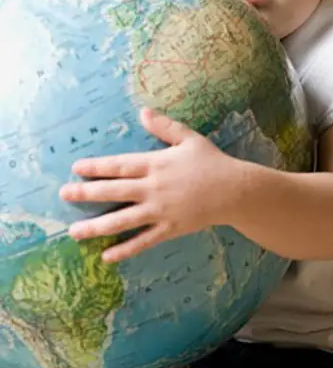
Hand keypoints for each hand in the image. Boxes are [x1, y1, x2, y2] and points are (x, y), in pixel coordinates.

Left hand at [59, 108, 242, 262]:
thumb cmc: (211, 161)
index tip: (76, 168)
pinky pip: (142, 242)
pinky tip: (106, 256)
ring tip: (74, 231)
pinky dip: (124, 249)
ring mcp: (160, 211)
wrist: (234, 190)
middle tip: (64, 194)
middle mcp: (153, 188)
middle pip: (114, 192)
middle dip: (86, 193)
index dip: (96, 167)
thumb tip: (142, 111)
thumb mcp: (189, 138)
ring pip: (122, 220)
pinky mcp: (168, 229)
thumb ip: (164, 126)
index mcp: (156, 164)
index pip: (119, 166)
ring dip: (96, 226)